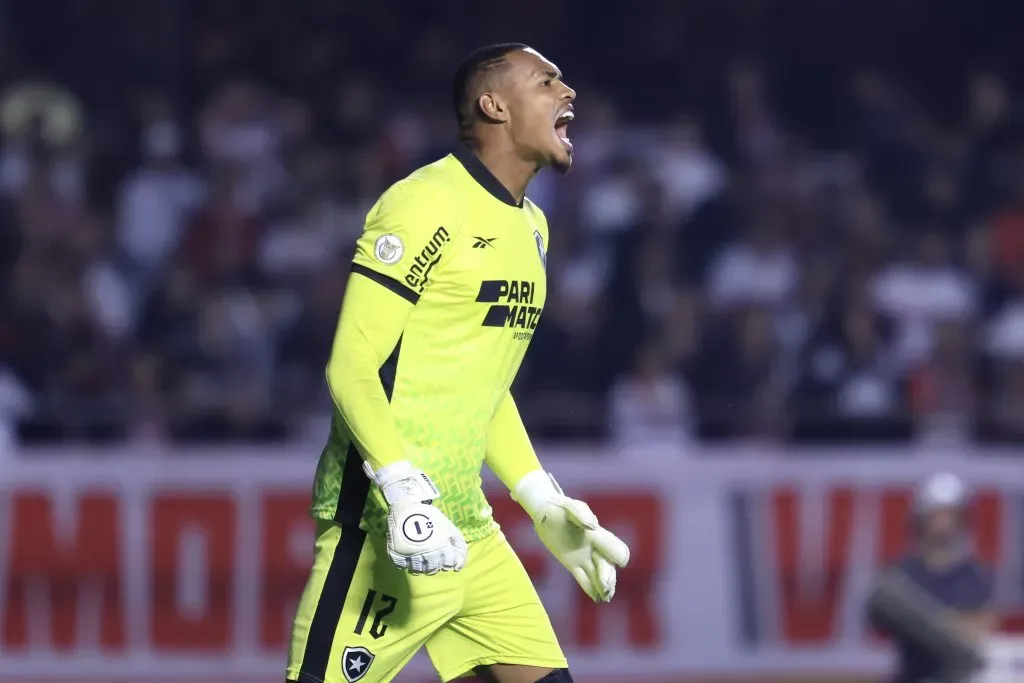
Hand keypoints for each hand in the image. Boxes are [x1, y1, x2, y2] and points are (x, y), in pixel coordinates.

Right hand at [363, 461, 467, 574]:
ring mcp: (411, 554)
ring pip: (417, 570)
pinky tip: (408, 559)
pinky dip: (405, 564)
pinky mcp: (397, 553)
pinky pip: (401, 566)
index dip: (447, 563)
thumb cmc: (431, 516)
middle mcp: (427, 553)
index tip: (444, 560)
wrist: (408, 504)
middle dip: (434, 566)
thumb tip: (460, 565)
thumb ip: (457, 543)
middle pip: (432, 569)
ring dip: (420, 567)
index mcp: (442, 546)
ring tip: (420, 561)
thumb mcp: (448, 526)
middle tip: (431, 560)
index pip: (448, 564)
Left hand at [513, 470, 629, 601]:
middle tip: (604, 586)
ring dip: (604, 586)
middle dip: (608, 576)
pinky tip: (596, 598)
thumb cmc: (559, 507)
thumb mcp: (569, 507)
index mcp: (597, 535)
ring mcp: (583, 556)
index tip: (618, 563)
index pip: (615, 548)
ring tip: (605, 597)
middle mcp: (593, 548)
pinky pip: (583, 578)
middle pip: (608, 566)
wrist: (545, 512)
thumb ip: (581, 514)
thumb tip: (594, 526)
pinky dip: (590, 588)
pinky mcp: (572, 563)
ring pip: (598, 575)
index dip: (618, 556)